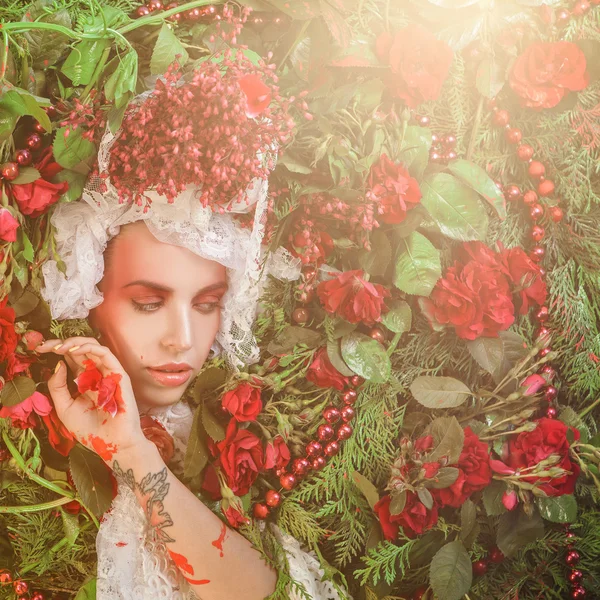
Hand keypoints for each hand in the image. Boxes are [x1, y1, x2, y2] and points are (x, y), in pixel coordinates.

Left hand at [37, 337, 146, 463]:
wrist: (111, 444)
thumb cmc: (90, 430)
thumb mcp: (64, 408)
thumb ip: (58, 387)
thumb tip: (58, 364)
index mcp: (84, 381)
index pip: (71, 359)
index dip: (56, 351)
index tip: (39, 350)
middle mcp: (96, 373)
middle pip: (80, 350)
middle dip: (62, 344)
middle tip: (46, 346)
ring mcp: (108, 373)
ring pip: (94, 347)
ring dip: (75, 343)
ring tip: (59, 347)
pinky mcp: (118, 374)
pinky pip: (106, 354)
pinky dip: (90, 348)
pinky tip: (74, 351)